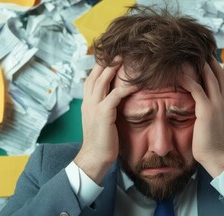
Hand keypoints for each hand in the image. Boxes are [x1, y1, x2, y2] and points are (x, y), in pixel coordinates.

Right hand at [74, 60, 136, 183]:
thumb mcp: (101, 119)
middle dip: (107, 60)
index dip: (101, 65)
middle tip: (121, 49)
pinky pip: (115, 96)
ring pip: (103, 80)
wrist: (94, 158)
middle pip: (96, 73)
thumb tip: (118, 97)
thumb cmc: (101, 140)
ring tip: (127, 57)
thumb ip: (106, 106)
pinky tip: (136, 83)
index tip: (113, 55)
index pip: (92, 77)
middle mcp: (88, 101)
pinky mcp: (103, 114)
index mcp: (87, 102)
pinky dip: (125, 87)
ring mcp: (94, 106)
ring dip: (115, 67)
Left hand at [180, 57, 223, 177]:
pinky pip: (196, 88)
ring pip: (208, 76)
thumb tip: (198, 105)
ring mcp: (216, 103)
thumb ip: (207, 110)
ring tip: (188, 54)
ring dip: (198, 64)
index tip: (204, 56)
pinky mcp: (206, 109)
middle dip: (208, 59)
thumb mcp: (211, 122)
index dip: (213, 66)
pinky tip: (179, 73)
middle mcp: (223, 99)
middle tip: (196, 48)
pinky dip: (188, 79)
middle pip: (217, 72)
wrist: (217, 156)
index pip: (221, 78)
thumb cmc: (211, 142)